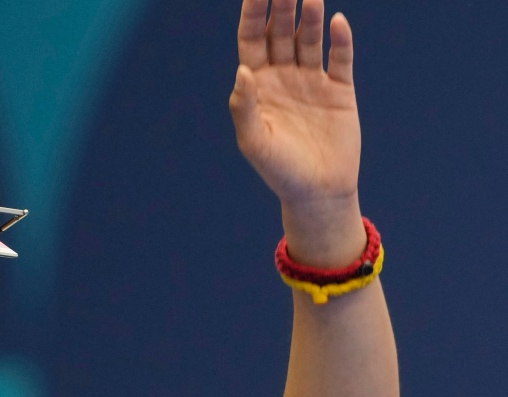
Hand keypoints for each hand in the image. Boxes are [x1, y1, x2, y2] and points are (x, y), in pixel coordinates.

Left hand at [231, 0, 363, 260]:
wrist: (318, 192)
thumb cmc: (279, 170)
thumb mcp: (254, 141)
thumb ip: (244, 106)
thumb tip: (242, 70)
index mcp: (258, 86)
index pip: (252, 40)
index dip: (253, 14)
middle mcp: (284, 77)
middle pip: (281, 32)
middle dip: (282, 6)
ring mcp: (312, 81)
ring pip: (309, 39)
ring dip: (309, 17)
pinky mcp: (340, 90)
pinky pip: (340, 59)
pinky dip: (340, 40)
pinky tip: (336, 22)